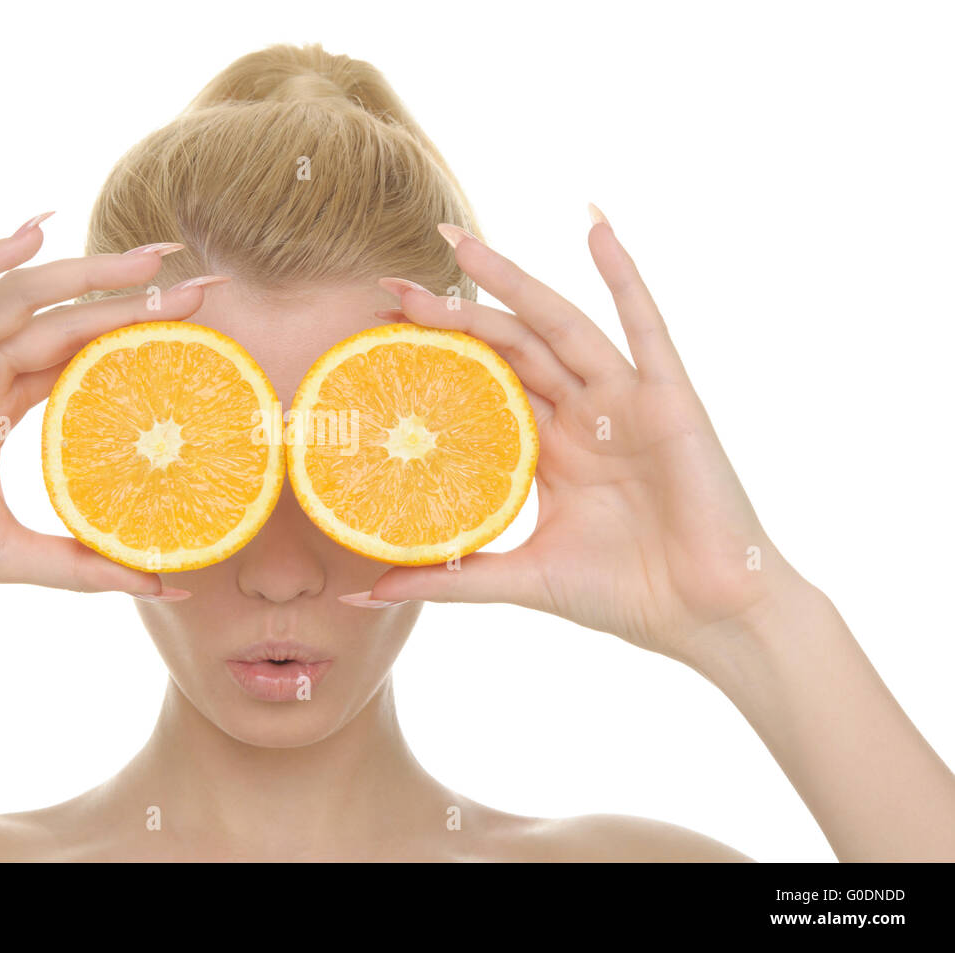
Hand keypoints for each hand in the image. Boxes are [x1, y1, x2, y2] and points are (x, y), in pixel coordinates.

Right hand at [0, 215, 210, 606]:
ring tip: (153, 257)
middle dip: (134, 295)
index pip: (82, 353)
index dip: (138, 334)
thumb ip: (85, 566)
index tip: (201, 325)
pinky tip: (36, 229)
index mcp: (0, 402)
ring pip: (25, 297)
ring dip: (87, 273)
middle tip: (203, 280)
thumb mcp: (15, 554)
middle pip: (68, 317)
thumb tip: (164, 588)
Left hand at [367, 211, 803, 664]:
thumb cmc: (624, 594)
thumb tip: (367, 594)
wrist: (707, 617)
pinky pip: (645, 325)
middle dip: (454, 313)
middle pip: (509, 345)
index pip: (482, 384)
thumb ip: (450, 578)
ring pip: (558, 324)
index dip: (436, 356)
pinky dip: (624, 275)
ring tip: (458, 245)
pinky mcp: (669, 398)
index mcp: (549, 448)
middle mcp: (582, 414)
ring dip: (511, 281)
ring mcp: (624, 400)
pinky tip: (595, 227)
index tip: (378, 333)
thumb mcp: (521, 578)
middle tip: (394, 287)